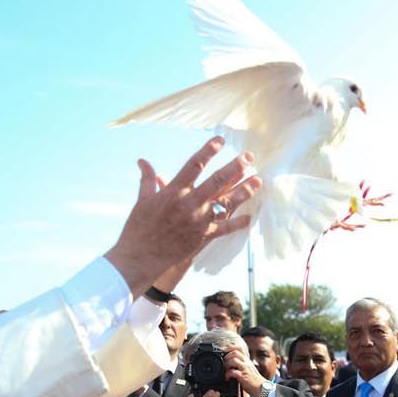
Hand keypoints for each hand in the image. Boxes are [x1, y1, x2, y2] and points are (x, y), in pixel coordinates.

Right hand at [105, 138, 261, 296]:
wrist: (141, 256)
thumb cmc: (139, 227)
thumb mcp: (143, 200)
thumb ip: (147, 179)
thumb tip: (142, 160)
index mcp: (174, 191)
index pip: (194, 165)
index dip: (208, 151)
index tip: (220, 140)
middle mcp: (189, 203)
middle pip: (216, 181)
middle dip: (234, 167)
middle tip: (249, 157)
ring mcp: (198, 220)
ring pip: (226, 202)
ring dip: (243, 191)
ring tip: (258, 180)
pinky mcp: (203, 236)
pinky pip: (225, 229)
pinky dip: (237, 224)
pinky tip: (250, 217)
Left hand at [222, 348, 266, 396]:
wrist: (261, 388)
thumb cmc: (254, 380)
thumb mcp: (248, 368)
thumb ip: (242, 364)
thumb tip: (231, 362)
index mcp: (247, 360)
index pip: (239, 348)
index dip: (230, 348)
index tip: (224, 351)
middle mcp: (247, 362)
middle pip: (235, 353)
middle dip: (227, 357)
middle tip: (224, 363)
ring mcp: (245, 369)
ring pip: (233, 360)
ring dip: (226, 365)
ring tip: (225, 370)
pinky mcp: (243, 376)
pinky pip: (233, 372)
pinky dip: (227, 374)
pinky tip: (227, 378)